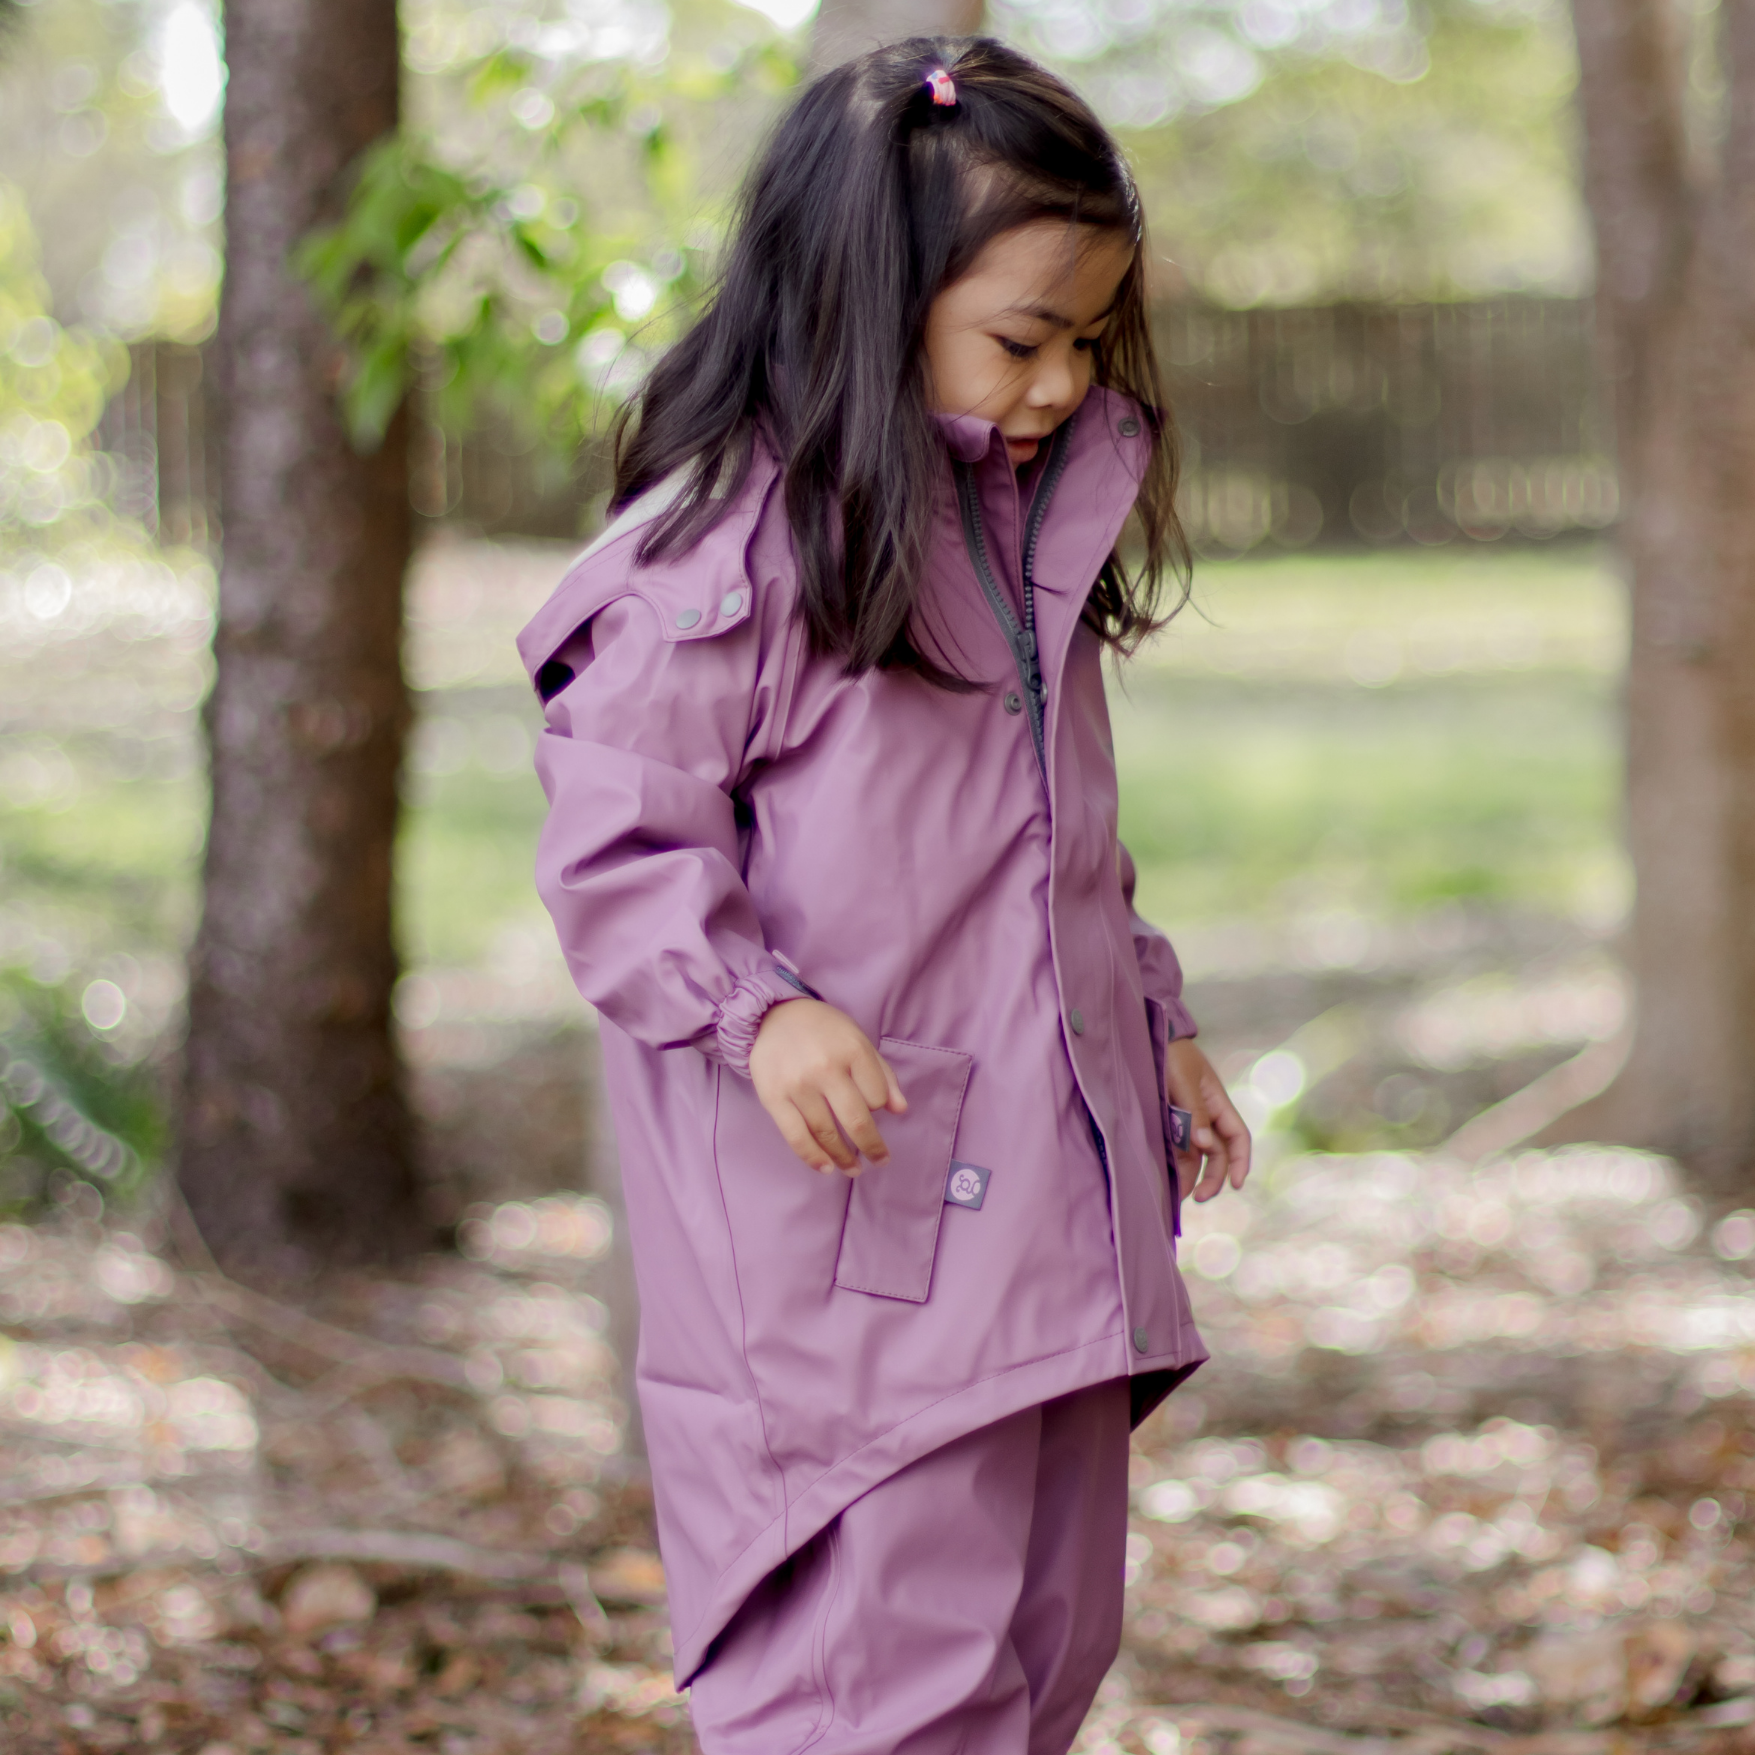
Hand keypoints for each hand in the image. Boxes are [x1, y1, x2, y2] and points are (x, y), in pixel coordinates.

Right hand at [748, 999, 907, 1175]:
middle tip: (881, 1160)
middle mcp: (825, 1067)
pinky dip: (813, 1157)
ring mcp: (797, 1085)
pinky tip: (826, 1168)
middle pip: (856, 1120)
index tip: (873, 1111)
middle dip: (872, 1147)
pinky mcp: (773, 1097)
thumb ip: (882, 1074)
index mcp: (852, 1050)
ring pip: (826, 1133)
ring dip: (844, 1158)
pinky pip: (796, 1136)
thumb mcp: (858, 1041)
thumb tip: (900, 1110)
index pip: (876, 1097)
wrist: (774, 1016)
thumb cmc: (824, 1031)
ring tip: (854, 1169)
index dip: (878, 1108)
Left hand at [1164, 1038, 1250, 1203]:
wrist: (1147, 1033)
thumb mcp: (1183, 1079)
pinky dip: (1174, 1164)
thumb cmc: (1171, 1052)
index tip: (1236, 1186)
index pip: (1237, 1137)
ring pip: (1194, 1155)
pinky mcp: (1166, 1121)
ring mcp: (1185, 1119)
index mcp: (1217, 1102)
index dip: (1240, 1162)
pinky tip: (1166, 1178)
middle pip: (1217, 1153)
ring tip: (1176, 1195)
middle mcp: (1205, 1114)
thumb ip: (1194, 1111)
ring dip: (1190, 1175)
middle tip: (1198, 1198)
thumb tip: (1205, 1145)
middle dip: (1213, 1178)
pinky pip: (1174, 1147)